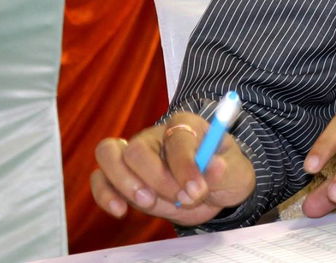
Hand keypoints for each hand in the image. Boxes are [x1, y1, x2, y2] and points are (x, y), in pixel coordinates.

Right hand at [90, 112, 255, 225]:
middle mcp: (156, 135)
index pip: (177, 139)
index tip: (197, 190)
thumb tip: (215, 166)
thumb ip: (225, 170)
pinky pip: (100, 180)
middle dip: (156, 180)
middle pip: (136, 149)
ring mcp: (135, 155)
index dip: (185, 166)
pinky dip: (104, 195)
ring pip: (109, 155)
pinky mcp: (123, 178)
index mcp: (187, 124)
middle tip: (179, 199)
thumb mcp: (236, 173)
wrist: (214, 190)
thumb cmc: (224, 174)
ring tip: (150, 202)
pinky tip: (121, 211)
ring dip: (126, 185)